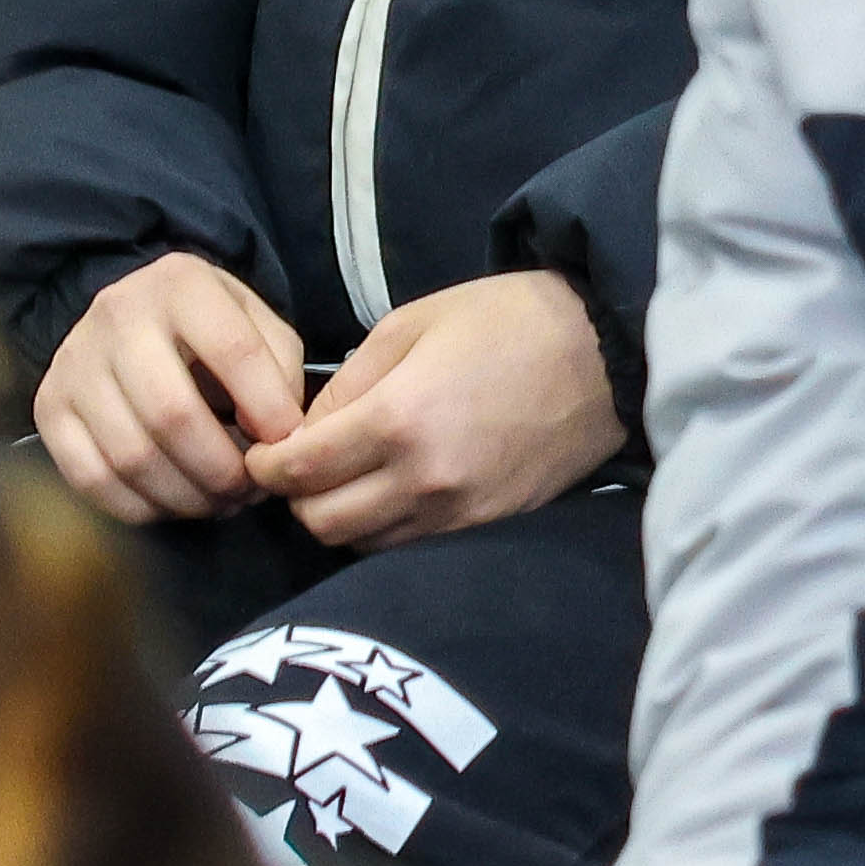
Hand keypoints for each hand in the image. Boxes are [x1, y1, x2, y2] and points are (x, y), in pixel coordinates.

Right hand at [30, 252, 305, 523]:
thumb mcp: (254, 321)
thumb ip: (279, 368)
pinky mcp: (49, 408)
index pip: (234, 350)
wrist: (128, 318)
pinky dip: (141, 506)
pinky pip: (92, 479)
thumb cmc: (204, 330)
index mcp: (181, 283)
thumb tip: (278, 435)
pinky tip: (172, 501)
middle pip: (172, 414)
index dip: (269, 410)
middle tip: (248, 490)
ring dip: (186, 496)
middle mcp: (117, 315)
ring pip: (132, 456)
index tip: (287, 445)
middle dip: (222, 469)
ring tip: (217, 500)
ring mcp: (74, 363)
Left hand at [251, 267, 614, 548]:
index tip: (261, 454)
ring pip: (362, 544)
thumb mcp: (410, 323)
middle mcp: (423, 480)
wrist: (604, 351)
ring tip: (344, 479)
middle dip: (297, 498)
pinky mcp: (487, 526)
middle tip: (299, 467)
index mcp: (398, 421)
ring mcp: (458, 512)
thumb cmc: (505, 320)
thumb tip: (308, 431)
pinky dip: (384, 527)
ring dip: (340, 517)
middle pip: (322, 523)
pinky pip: (409, 545)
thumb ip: (348, 383)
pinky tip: (389, 491)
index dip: (265, 467)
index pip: (299, 472)